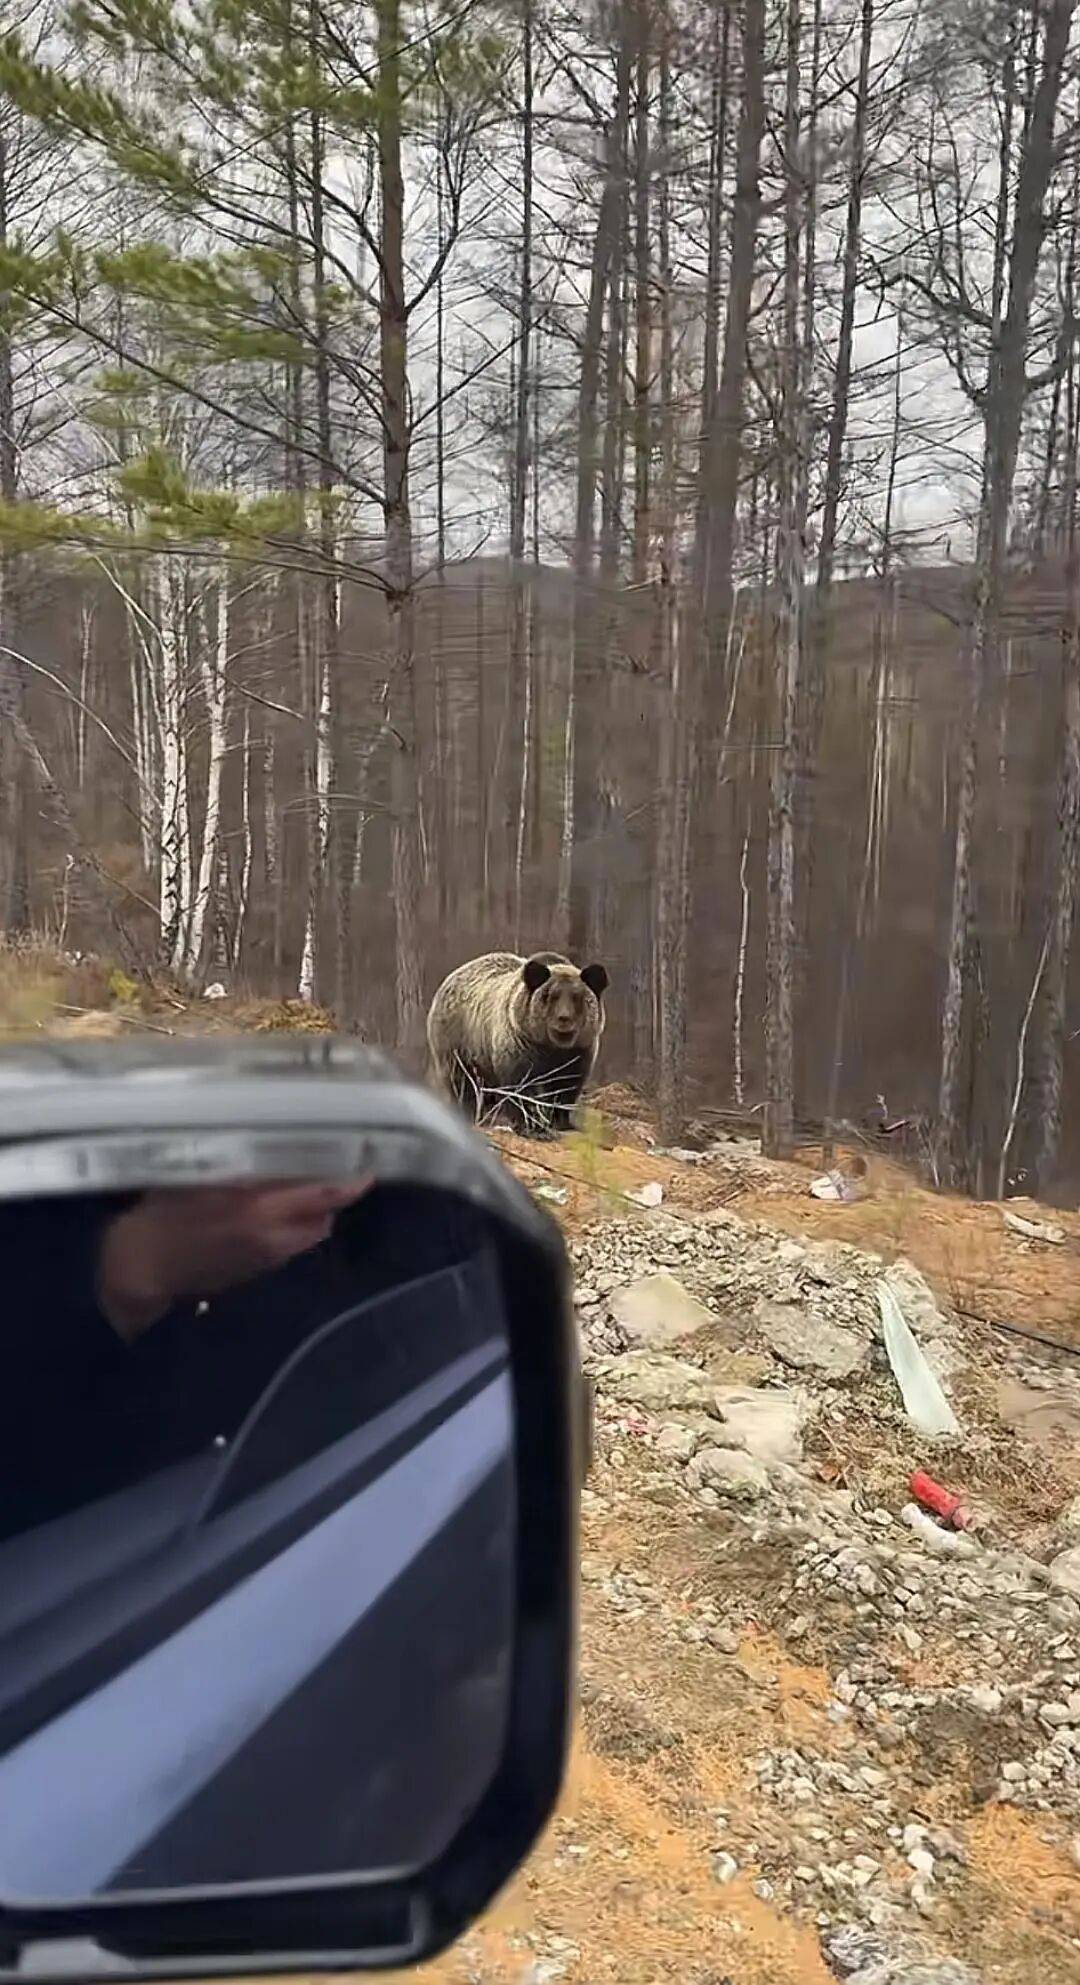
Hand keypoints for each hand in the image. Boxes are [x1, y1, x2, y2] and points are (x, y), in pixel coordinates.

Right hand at [98, 1180, 371, 1341]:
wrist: (141, 1267)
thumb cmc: (162, 1211)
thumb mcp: (198, 1173)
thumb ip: (240, 1161)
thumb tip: (273, 1139)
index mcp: (259, 1206)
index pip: (324, 1193)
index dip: (352, 1179)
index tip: (368, 1162)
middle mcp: (272, 1235)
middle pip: (325, 1215)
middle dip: (333, 1194)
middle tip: (333, 1168)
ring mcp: (267, 1258)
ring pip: (311, 1233)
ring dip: (313, 1213)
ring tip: (303, 1189)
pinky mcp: (258, 1272)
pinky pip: (291, 1247)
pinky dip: (292, 1229)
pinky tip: (274, 1213)